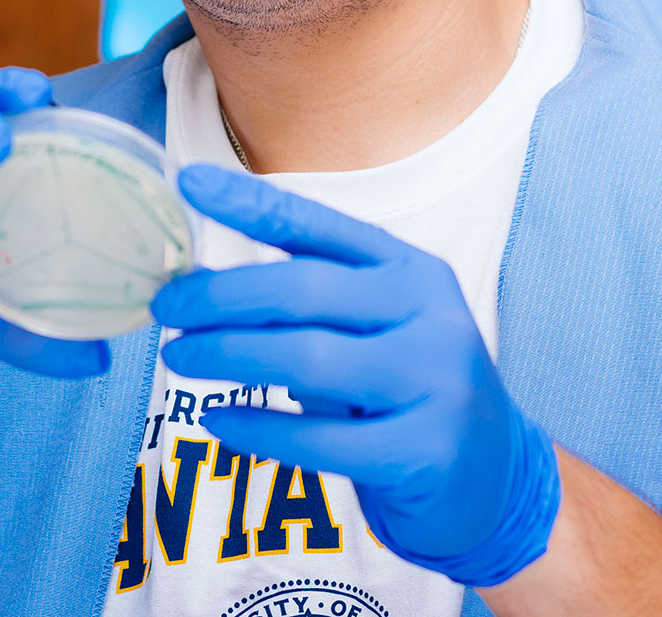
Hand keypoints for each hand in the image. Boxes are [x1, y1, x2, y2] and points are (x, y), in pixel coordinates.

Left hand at [151, 163, 559, 587]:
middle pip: (304, 290)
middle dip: (221, 296)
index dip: (249, 202)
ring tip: (178, 357)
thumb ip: (309, 301)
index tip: (186, 182)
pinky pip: (321, 437)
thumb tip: (200, 284)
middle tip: (167, 308)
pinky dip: (258, 428)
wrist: (495, 479)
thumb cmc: (407, 391)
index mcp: (411, 270)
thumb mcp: (375, 327)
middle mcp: (429, 314)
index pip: (318, 226)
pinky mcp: (425, 449)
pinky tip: (218, 420)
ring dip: (228, 355)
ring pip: (307, 359)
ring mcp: (435, 382)